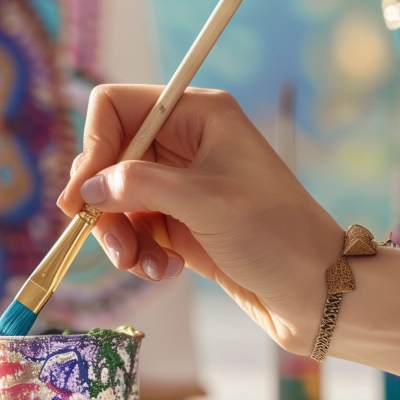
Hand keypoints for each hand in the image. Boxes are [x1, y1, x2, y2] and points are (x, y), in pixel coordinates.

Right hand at [58, 85, 343, 352]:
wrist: (317, 292)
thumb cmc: (274, 235)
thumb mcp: (203, 203)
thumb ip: (138, 186)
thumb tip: (87, 189)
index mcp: (198, 115)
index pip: (116, 107)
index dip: (92, 148)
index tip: (82, 197)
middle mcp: (186, 142)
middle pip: (109, 157)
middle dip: (104, 203)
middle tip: (110, 241)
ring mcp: (181, 184)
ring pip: (115, 199)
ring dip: (119, 235)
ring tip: (142, 264)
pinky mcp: (180, 222)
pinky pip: (134, 229)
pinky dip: (138, 253)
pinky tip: (164, 271)